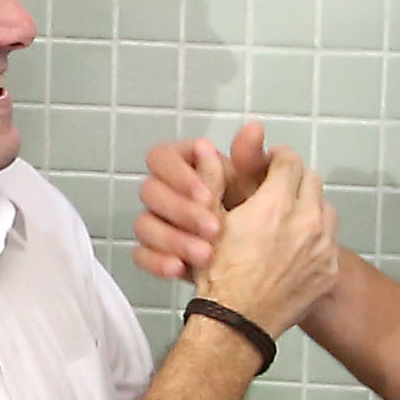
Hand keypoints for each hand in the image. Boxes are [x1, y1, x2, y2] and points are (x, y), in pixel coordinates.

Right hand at [134, 122, 283, 283]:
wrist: (255, 257)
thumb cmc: (255, 212)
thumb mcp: (258, 187)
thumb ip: (251, 160)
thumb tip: (254, 130)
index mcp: (185, 165)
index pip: (161, 157)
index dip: (179, 174)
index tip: (206, 195)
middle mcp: (166, 191)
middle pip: (150, 191)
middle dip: (182, 211)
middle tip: (214, 229)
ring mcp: (157, 222)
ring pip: (144, 225)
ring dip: (174, 239)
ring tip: (206, 255)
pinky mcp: (155, 252)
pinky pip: (142, 256)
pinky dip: (158, 262)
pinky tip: (179, 269)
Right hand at [198, 143, 338, 334]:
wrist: (236, 324)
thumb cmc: (218, 276)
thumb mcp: (207, 222)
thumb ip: (212, 180)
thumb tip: (208, 149)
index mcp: (276, 205)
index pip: (289, 161)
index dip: (278, 158)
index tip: (272, 163)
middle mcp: (306, 222)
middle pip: (311, 180)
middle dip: (295, 180)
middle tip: (279, 190)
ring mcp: (323, 248)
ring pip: (325, 208)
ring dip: (310, 207)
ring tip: (289, 219)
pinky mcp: (329, 271)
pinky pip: (330, 241)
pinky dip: (317, 238)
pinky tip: (296, 248)